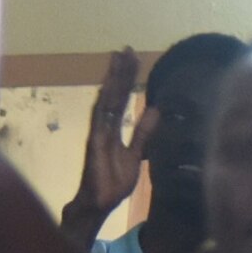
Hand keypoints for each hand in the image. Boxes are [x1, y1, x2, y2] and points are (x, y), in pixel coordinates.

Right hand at [73, 49, 158, 217]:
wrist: (97, 203)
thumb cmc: (113, 182)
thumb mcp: (136, 154)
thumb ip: (143, 133)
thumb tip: (156, 110)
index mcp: (112, 128)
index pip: (121, 98)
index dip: (126, 79)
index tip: (132, 59)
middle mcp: (103, 126)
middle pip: (113, 94)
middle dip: (120, 72)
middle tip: (126, 49)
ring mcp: (97, 132)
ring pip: (106, 100)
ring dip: (112, 80)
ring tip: (118, 58)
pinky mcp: (95, 141)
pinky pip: (100, 117)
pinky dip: (104, 100)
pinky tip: (108, 86)